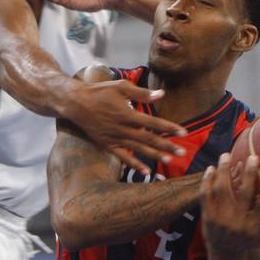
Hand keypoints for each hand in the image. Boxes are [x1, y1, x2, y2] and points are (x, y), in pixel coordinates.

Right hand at [62, 80, 186, 174]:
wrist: (76, 103)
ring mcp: (115, 138)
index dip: (169, 128)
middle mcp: (123, 129)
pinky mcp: (107, 145)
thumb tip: (161, 94)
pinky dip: (135, 164)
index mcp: (128, 114)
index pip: (154, 123)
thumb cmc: (100, 92)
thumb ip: (142, 93)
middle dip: (167, 146)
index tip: (183, 133)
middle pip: (149, 139)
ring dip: (154, 155)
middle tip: (182, 153)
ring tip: (169, 160)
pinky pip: (123, 157)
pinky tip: (146, 171)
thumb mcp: (121, 87)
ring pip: (138, 149)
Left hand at [201, 153, 259, 255]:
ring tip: (226, 155)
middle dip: (249, 175)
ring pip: (221, 190)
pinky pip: (205, 195)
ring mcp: (219, 218)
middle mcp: (235, 222)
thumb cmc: (246, 243)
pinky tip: (211, 168)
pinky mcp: (206, 215)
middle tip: (253, 157)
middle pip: (243, 194)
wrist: (223, 253)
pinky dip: (207, 181)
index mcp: (251, 227)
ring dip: (223, 171)